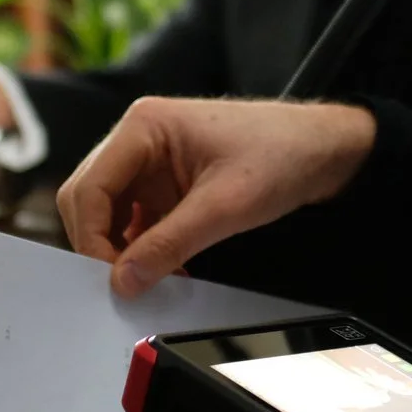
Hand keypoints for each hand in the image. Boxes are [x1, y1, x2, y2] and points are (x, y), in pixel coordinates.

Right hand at [57, 98, 375, 294]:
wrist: (322, 150)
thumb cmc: (281, 155)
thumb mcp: (225, 206)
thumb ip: (170, 244)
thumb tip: (123, 280)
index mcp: (144, 125)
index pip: (90, 187)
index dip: (91, 237)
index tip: (110, 278)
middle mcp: (138, 139)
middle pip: (89, 200)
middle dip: (101, 245)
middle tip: (124, 286)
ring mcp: (150, 161)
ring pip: (109, 214)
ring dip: (122, 251)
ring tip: (151, 281)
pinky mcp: (164, 183)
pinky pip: (135, 220)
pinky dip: (142, 249)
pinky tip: (167, 271)